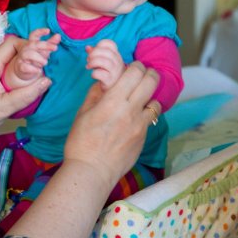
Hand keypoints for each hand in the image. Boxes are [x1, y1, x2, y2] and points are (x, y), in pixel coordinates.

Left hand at [0, 36, 51, 133]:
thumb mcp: (4, 108)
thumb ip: (26, 95)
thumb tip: (47, 81)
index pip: (12, 44)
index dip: (30, 46)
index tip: (42, 59)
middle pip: (12, 45)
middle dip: (30, 50)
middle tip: (44, 61)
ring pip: (10, 52)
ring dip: (25, 56)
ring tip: (38, 65)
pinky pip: (6, 59)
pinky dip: (19, 62)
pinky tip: (27, 71)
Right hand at [4, 28, 60, 87]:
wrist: (24, 71)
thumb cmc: (36, 58)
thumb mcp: (44, 50)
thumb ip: (51, 43)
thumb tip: (58, 35)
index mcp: (32, 43)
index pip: (34, 35)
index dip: (40, 32)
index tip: (48, 30)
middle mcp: (26, 49)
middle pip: (33, 44)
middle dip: (45, 45)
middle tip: (55, 48)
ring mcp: (22, 57)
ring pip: (28, 54)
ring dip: (39, 58)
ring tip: (45, 62)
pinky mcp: (20, 67)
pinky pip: (25, 66)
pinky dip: (33, 69)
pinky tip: (39, 70)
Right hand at [6, 62, 159, 237]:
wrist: (91, 171)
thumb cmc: (81, 141)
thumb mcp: (83, 112)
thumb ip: (96, 93)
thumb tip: (104, 81)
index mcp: (113, 100)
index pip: (135, 73)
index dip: (136, 66)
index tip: (133, 66)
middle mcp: (130, 110)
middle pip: (151, 82)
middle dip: (150, 73)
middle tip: (144, 74)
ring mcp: (140, 125)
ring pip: (156, 101)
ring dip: (150, 96)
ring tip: (141, 98)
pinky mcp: (143, 138)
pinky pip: (150, 119)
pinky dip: (146, 113)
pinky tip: (136, 117)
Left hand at [86, 39, 124, 89]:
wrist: (115, 89)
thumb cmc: (108, 73)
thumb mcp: (104, 61)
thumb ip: (95, 53)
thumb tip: (87, 47)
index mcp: (116, 55)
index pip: (110, 44)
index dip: (99, 45)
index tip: (94, 51)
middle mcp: (118, 62)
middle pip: (106, 52)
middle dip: (93, 53)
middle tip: (88, 59)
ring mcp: (115, 72)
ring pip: (104, 62)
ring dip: (93, 62)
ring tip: (88, 66)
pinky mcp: (110, 81)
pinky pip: (101, 74)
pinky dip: (94, 73)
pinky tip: (93, 75)